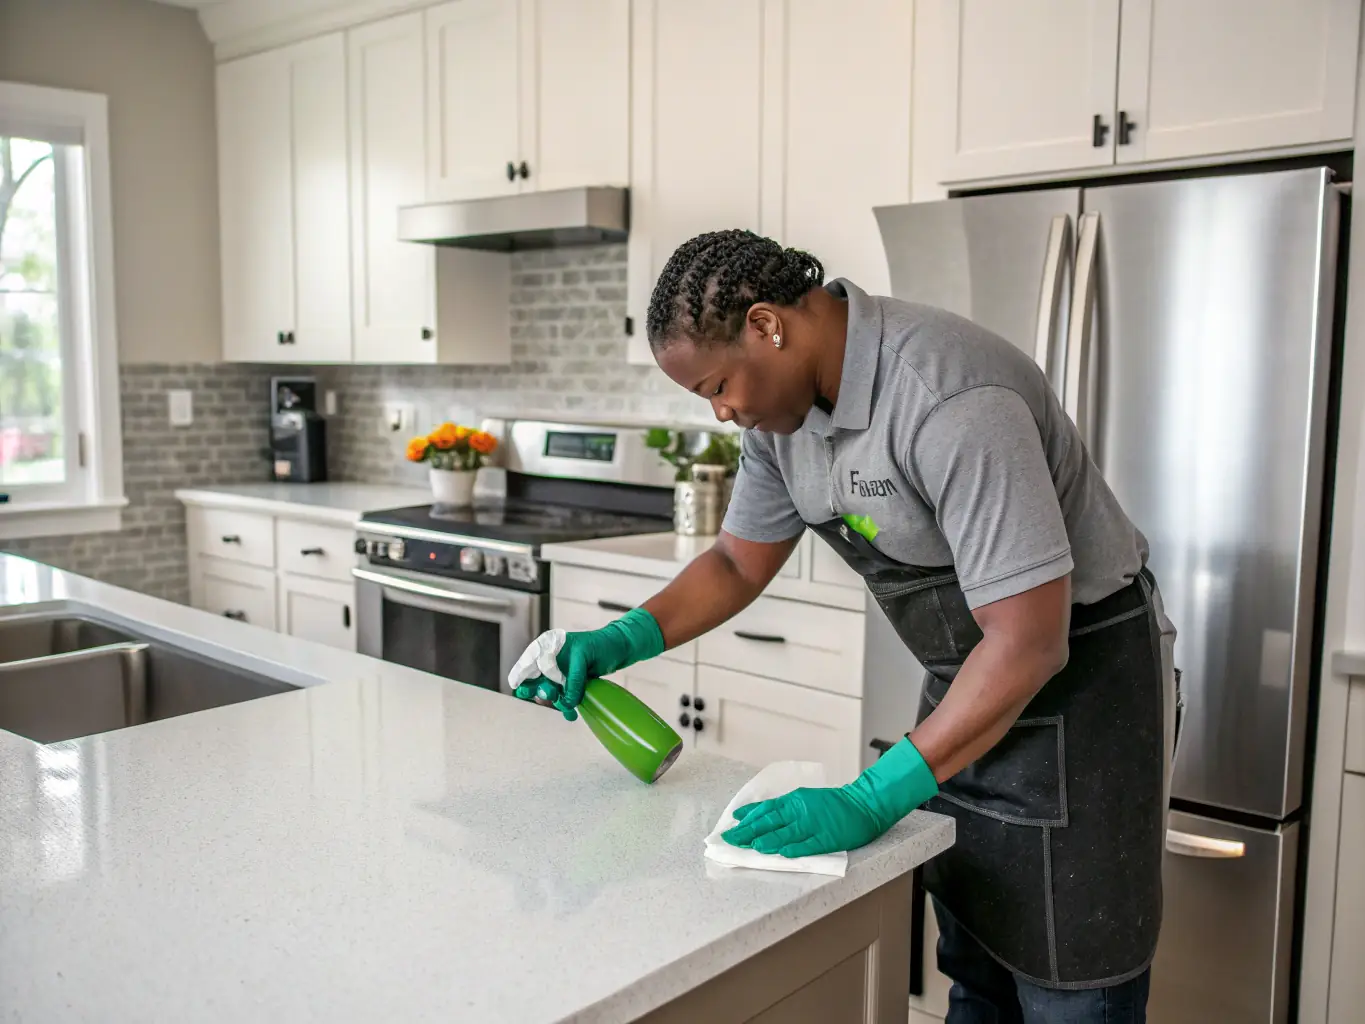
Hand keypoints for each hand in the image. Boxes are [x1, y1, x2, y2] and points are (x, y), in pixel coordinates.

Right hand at [508, 608, 663, 719]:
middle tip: (551, 695)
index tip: (522, 689)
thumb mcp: (583, 658)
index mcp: (548, 647)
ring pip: (549, 693)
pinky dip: (566, 706)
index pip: (528, 662)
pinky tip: (571, 715)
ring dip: (557, 702)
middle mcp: (550, 661)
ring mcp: (560, 673)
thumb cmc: (601, 644)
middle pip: (535, 681)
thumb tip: (566, 702)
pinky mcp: (570, 683)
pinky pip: (563, 697)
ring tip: (568, 708)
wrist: (619, 647)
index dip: (521, 676)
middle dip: (542, 692)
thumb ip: (572, 680)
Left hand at [723, 787, 887, 856]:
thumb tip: (755, 815)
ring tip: (752, 847)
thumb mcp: (804, 799)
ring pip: (787, 833)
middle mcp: (801, 811)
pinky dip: (795, 849)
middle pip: (771, 822)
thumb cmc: (833, 803)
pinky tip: (782, 853)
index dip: (748, 818)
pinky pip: (809, 845)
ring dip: (768, 840)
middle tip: (732, 839)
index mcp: (795, 800)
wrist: (864, 804)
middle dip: (749, 831)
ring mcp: (815, 825)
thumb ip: (782, 808)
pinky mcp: (828, 838)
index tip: (732, 825)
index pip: (766, 809)